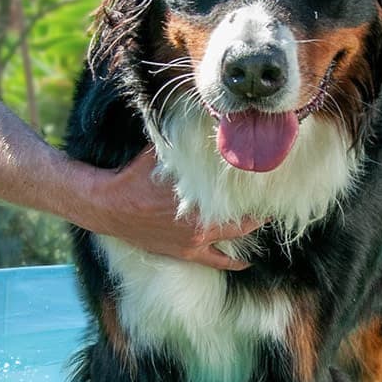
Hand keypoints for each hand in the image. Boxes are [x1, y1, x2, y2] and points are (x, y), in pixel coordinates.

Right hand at [90, 150, 263, 269]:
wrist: (109, 205)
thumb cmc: (135, 177)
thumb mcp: (160, 152)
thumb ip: (182, 140)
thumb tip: (198, 119)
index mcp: (199, 196)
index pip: (237, 192)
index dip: (254, 187)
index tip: (268, 180)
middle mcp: (202, 221)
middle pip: (243, 216)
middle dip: (259, 208)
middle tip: (272, 200)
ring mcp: (195, 240)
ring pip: (235, 237)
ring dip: (250, 229)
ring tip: (264, 222)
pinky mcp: (185, 253)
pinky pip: (216, 262)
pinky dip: (233, 262)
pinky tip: (246, 262)